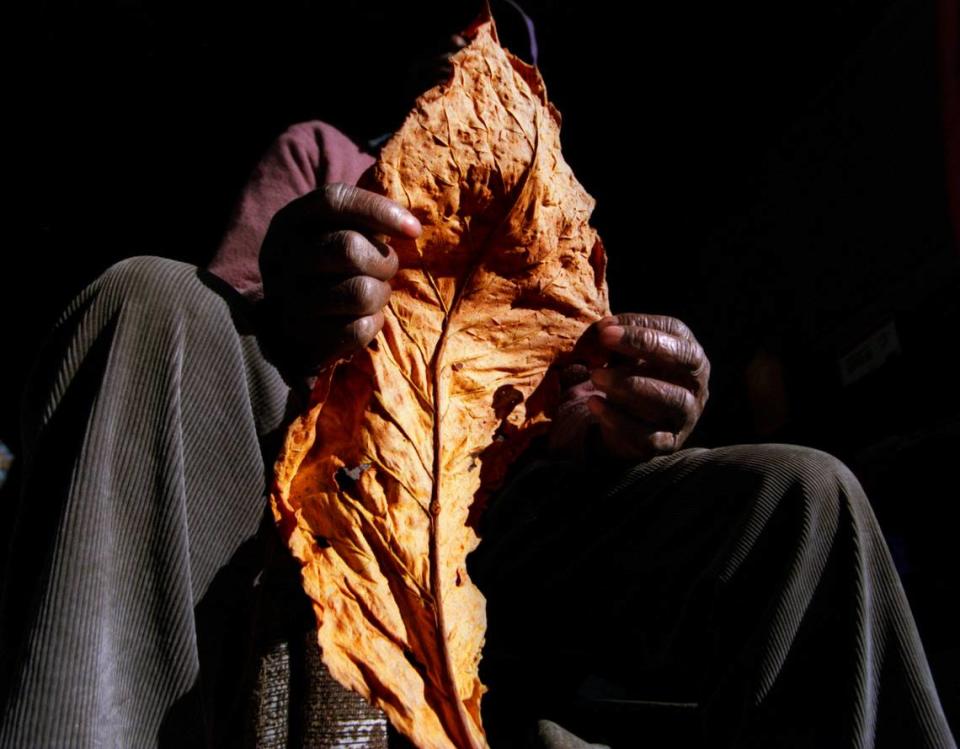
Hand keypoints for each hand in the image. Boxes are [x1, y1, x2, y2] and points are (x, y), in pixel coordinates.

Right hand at [259, 183, 420, 376]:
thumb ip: (363, 220)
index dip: (380, 211)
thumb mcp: (332, 233)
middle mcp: (283, 256)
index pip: (335, 201)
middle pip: (350, 248)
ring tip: (373, 295)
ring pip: (361, 292)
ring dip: (381, 295)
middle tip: (386, 270)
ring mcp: (287, 298)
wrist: (284, 325)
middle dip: (385, 262)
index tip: (415, 231)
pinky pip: (359, 329)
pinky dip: (372, 324)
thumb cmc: (325, 268)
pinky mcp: (300, 336)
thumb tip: (409, 225)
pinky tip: (361, 319)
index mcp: (291, 221)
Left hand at [550, 313, 709, 462]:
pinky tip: (594, 404)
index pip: (674, 331)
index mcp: (688, 352)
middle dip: (645, 345)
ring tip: (595, 376)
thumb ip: (611, 339)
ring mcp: (686, 415)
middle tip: (605, 340)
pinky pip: (648, 434)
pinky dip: (618, 419)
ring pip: (671, 398)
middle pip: (684, 358)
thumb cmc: (628, 376)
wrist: (627, 423)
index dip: (640, 326)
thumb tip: (600, 331)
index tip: (605, 328)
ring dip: (630, 384)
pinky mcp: (667, 443)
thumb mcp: (621, 354)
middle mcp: (696, 382)